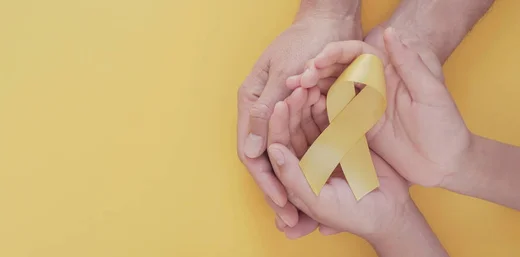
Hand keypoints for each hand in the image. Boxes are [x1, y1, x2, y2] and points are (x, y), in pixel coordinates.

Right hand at [237, 9, 361, 231]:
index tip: (284, 205)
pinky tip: (319, 181)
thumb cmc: (306, 41)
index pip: (252, 152)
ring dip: (292, 181)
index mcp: (252, 101)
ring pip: (284, 154)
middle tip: (294, 220)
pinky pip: (301, 142)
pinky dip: (308, 163)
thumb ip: (265, 114)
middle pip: (266, 159)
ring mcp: (280, 110)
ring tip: (306, 210)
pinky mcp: (300, 109)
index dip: (267, 182)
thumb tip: (252, 153)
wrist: (330, 18)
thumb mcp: (284, 77)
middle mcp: (262, 109)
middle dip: (279, 189)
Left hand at [266, 86, 411, 239]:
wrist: (391, 210)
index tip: (280, 105)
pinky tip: (324, 91)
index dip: (277, 125)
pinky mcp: (341, 138)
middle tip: (296, 88)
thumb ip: (294, 178)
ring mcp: (323, 146)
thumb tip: (273, 151)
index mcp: (292, 175)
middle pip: (291, 128)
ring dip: (306, 102)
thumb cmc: (352, 214)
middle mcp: (304, 158)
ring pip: (308, 119)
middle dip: (292, 108)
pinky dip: (326, 104)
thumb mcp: (320, 202)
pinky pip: (329, 117)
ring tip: (308, 84)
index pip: (278, 145)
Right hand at [287, 28, 471, 187]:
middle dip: (316, 71)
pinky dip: (316, 111)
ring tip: (293, 91)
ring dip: (312, 89)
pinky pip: (332, 115)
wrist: (447, 163)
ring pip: (330, 90)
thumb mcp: (431, 92)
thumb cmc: (446, 126)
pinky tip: (302, 110)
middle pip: (338, 70)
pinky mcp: (358, 127)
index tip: (318, 61)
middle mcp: (372, 85)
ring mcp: (363, 106)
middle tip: (298, 79)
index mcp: (389, 71)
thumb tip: (391, 32)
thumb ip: (410, 63)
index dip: (336, 53)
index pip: (357, 53)